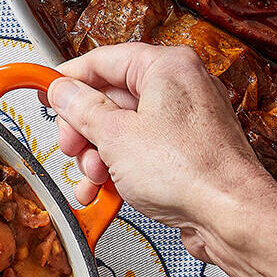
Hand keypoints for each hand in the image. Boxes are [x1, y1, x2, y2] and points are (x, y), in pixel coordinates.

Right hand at [45, 42, 276, 276]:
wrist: (230, 216)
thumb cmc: (190, 172)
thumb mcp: (115, 136)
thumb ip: (81, 109)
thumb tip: (62, 91)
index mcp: (166, 67)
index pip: (104, 60)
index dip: (69, 79)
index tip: (46, 93)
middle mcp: (180, 88)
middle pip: (111, 98)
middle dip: (84, 130)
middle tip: (71, 148)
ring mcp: (185, 122)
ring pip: (122, 130)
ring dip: (98, 157)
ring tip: (94, 178)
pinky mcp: (186, 152)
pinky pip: (141, 152)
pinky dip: (119, 170)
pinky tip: (104, 192)